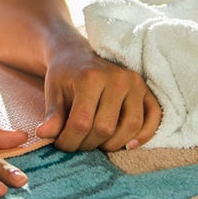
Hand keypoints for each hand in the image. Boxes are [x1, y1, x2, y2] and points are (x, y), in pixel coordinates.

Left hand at [36, 40, 160, 151]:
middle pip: (106, 127)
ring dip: (114, 144)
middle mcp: (117, 78)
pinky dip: (144, 135)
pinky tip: (129, 145)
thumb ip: (52, 115)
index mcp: (90, 78)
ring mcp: (134, 83)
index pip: (82, 121)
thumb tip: (44, 135)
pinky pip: (153, 117)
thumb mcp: (53, 92)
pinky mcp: (146, 89)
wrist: (78, 54)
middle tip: (77, 145)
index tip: (61, 144)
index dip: (69, 140)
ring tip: (98, 144)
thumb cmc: (64, 75)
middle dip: (89, 144)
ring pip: (131, 126)